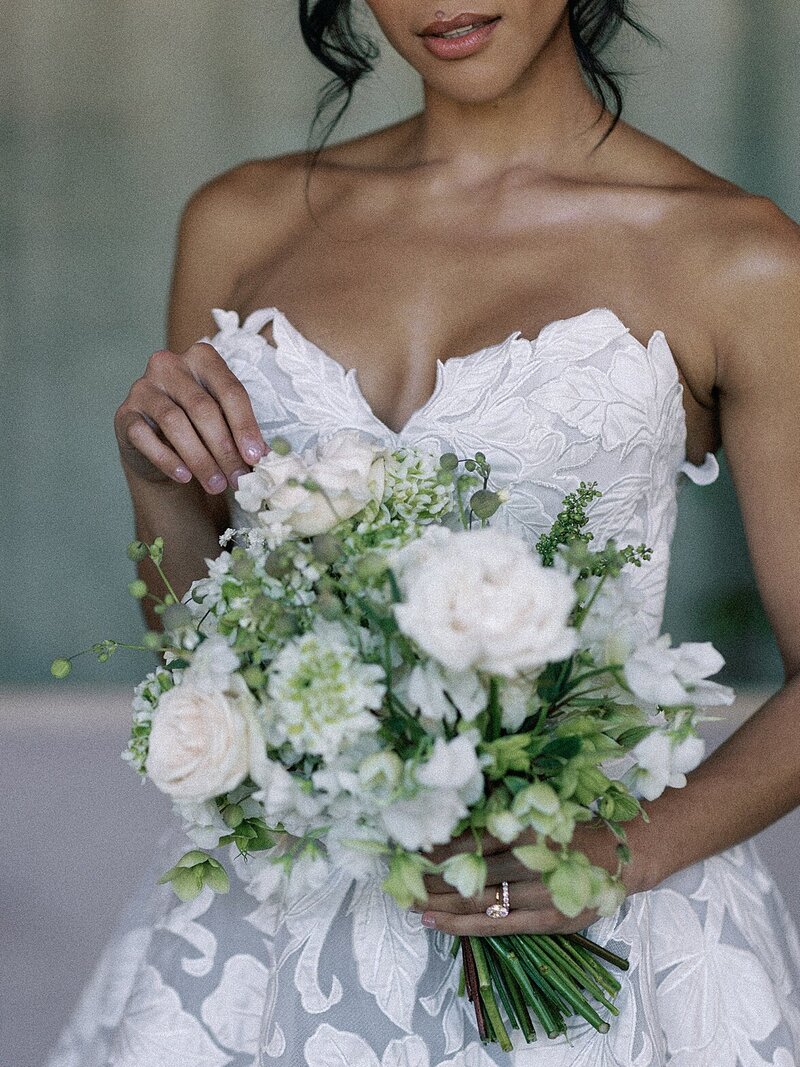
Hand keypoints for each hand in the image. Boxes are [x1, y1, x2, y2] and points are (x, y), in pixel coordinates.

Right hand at [114, 342, 266, 492]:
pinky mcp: (125, 414)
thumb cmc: (200, 428)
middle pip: (203, 408)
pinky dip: (167, 460)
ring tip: (216, 484)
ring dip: (199, 459)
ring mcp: (143, 388)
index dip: (245, 426)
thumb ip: (240, 433)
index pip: (230, 391)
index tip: (255, 457)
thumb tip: (263, 457)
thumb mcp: (224, 423)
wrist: (160, 445)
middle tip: (238, 478)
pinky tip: (185, 477)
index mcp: (203, 359)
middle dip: (224, 449)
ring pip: (174, 422)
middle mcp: (170, 366)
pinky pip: (145, 437)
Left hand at [413, 819, 650, 936]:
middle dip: (430, 877)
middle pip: (471, 872)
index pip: (473, 839)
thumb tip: (449, 818)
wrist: (621, 857)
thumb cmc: (569, 830)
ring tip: (406, 901)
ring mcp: (542, 895)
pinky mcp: (548, 921)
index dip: (439, 846)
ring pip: (479, 901)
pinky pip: (497, 926)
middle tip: (396, 877)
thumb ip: (499, 817)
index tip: (408, 846)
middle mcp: (534, 861)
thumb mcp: (536, 814)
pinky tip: (434, 923)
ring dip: (438, 903)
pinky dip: (461, 925)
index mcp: (528, 828)